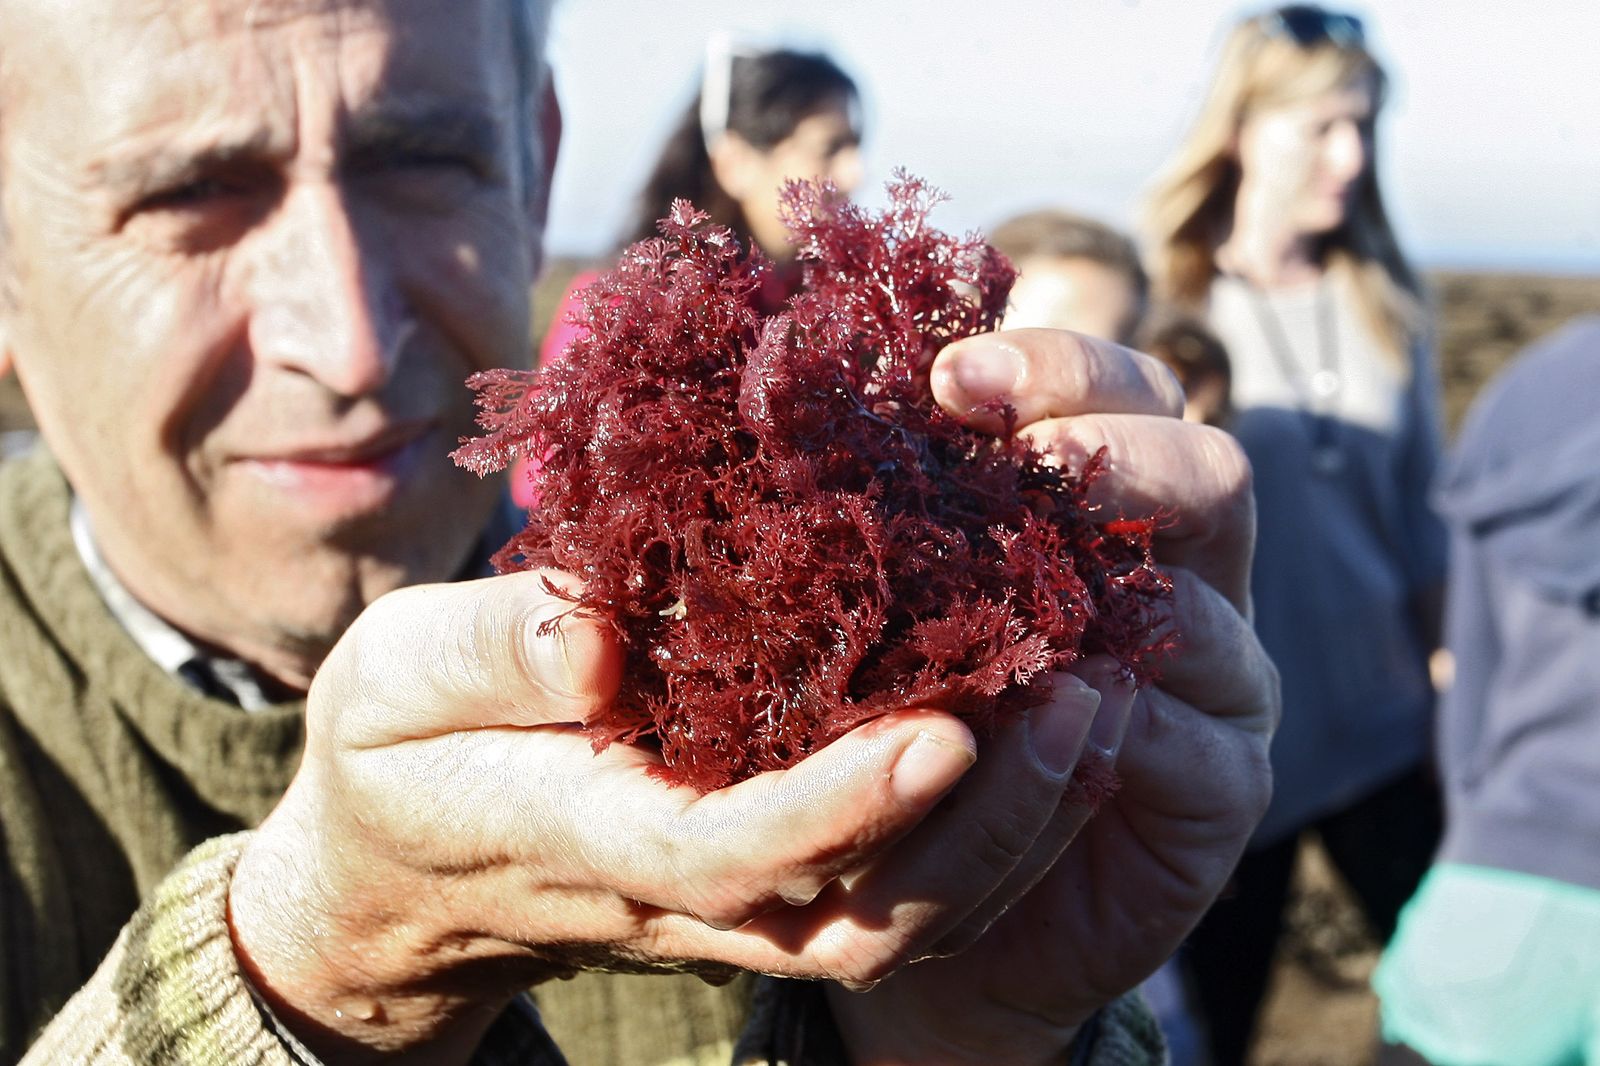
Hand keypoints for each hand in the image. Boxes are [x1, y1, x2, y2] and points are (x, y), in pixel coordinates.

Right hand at [228, 566, 1072, 1061]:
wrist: (403, 871)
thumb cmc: (395, 758)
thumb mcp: (392, 682)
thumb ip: (488, 653)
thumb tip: (598, 632)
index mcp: (593, 840)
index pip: (737, 851)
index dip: (845, 805)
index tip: (946, 728)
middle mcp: (692, 894)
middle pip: (869, 907)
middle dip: (990, 823)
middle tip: (1080, 698)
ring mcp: (744, 902)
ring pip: (910, 913)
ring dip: (1021, 828)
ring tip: (1098, 702)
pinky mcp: (775, 880)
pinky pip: (907, 885)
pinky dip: (1000, 827)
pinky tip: (1053, 728)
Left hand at [827, 328, 1278, 1064]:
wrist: (903, 900)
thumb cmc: (868, 725)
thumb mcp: (850, 608)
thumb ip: (856, 520)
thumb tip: (779, 404)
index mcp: (1101, 511)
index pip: (1117, 398)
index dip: (1055, 369)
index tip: (948, 377)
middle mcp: (1179, 580)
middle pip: (1205, 471)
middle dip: (1119, 451)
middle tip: (1020, 454)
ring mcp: (1218, 686)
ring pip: (1207, 614)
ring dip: (1115, 598)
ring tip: (1024, 600)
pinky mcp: (1219, 791)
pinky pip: (1195, 750)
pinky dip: (1126, 731)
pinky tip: (1055, 717)